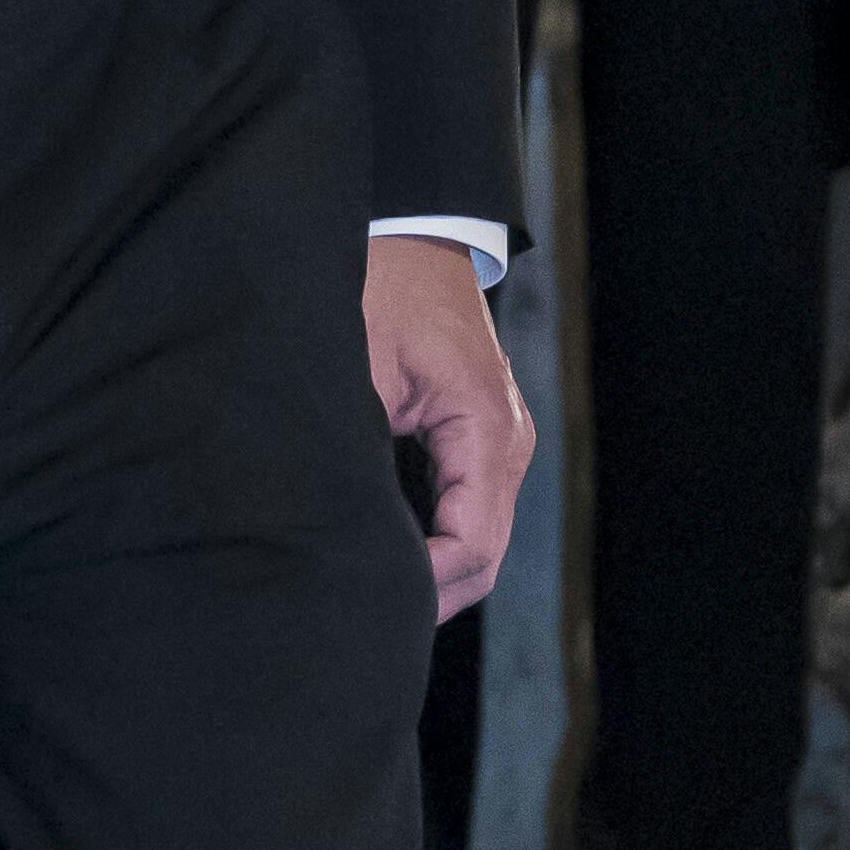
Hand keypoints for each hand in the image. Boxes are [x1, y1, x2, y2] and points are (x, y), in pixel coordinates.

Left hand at [367, 238, 533, 625]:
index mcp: (484, 427)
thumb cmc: (378, 288)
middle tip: (355, 614)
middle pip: (482, 557)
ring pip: (476, 540)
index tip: (364, 597)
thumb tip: (343, 531)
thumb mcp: (357, 369)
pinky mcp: (479, 440)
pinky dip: (430, 541)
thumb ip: (360, 453)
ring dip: (429, 572)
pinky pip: (464, 511)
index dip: (423, 584)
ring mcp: (499, 443)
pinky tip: (380, 552)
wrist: (408, 235)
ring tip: (362, 591)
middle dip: (427, 593)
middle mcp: (506, 442)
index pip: (472, 544)